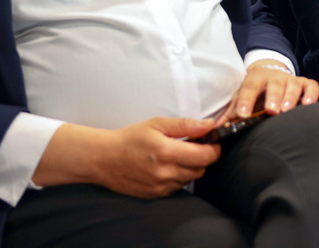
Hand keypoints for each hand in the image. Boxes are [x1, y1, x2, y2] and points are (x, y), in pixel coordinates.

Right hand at [39, 117, 222, 198]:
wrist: (104, 159)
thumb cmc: (130, 138)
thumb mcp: (157, 124)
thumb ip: (186, 125)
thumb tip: (210, 125)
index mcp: (167, 152)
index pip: (206, 156)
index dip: (214, 147)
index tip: (212, 140)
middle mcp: (166, 173)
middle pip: (201, 169)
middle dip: (203, 157)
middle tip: (195, 145)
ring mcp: (161, 187)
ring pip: (190, 179)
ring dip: (191, 167)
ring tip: (179, 154)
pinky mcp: (156, 195)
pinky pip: (177, 187)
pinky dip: (179, 177)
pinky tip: (168, 166)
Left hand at [218, 60, 318, 123]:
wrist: (271, 75)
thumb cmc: (255, 94)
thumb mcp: (241, 98)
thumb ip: (231, 113)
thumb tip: (215, 129)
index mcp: (256, 78)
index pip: (249, 88)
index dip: (245, 101)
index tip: (243, 115)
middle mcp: (274, 77)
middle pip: (274, 85)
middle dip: (273, 97)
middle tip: (271, 111)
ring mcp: (291, 79)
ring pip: (293, 85)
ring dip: (290, 98)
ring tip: (287, 111)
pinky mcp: (305, 83)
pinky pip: (311, 86)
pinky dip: (311, 94)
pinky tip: (308, 105)